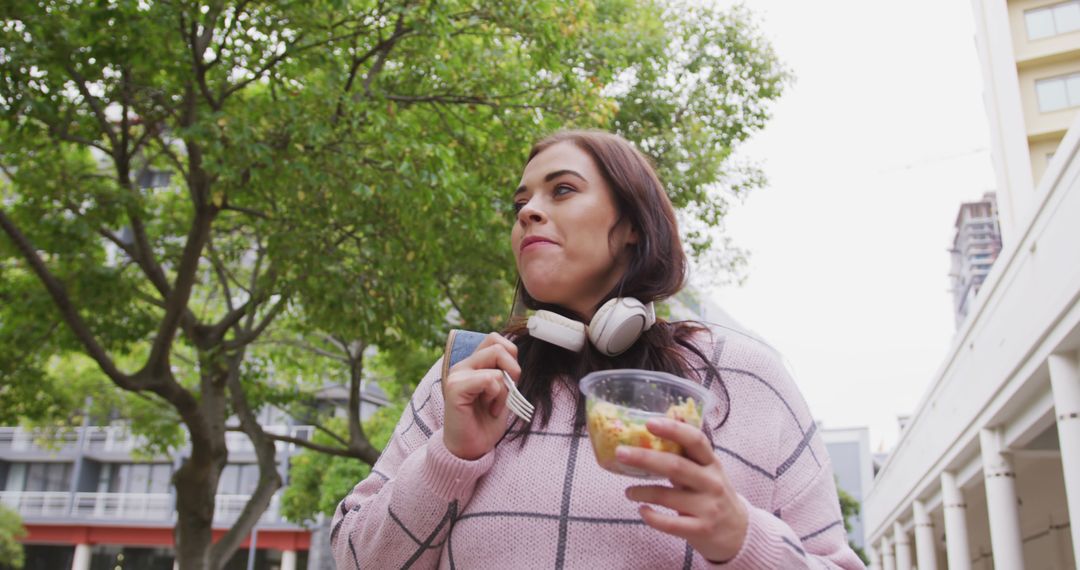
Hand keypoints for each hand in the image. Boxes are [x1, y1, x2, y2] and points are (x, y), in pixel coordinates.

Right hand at [442, 333, 519, 460]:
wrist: (470, 449)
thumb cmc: (486, 422)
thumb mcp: (503, 392)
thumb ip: (506, 372)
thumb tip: (514, 357)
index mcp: (473, 364)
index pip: (495, 339)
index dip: (511, 356)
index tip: (511, 380)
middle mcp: (463, 365)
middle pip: (499, 346)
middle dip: (513, 369)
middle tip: (508, 392)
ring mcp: (457, 374)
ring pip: (496, 357)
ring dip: (505, 385)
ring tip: (496, 404)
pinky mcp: (455, 388)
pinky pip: (488, 378)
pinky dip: (497, 395)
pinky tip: (491, 410)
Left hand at [617, 418, 748, 562]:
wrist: (738, 533)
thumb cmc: (713, 495)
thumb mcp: (706, 472)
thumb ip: (685, 457)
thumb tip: (652, 431)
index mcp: (712, 464)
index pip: (696, 440)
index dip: (673, 430)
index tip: (649, 422)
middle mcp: (712, 483)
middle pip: (676, 466)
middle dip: (645, 458)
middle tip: (621, 453)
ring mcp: (708, 508)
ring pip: (667, 496)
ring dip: (642, 491)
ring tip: (628, 491)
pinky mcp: (700, 530)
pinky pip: (670, 523)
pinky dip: (651, 516)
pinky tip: (642, 510)